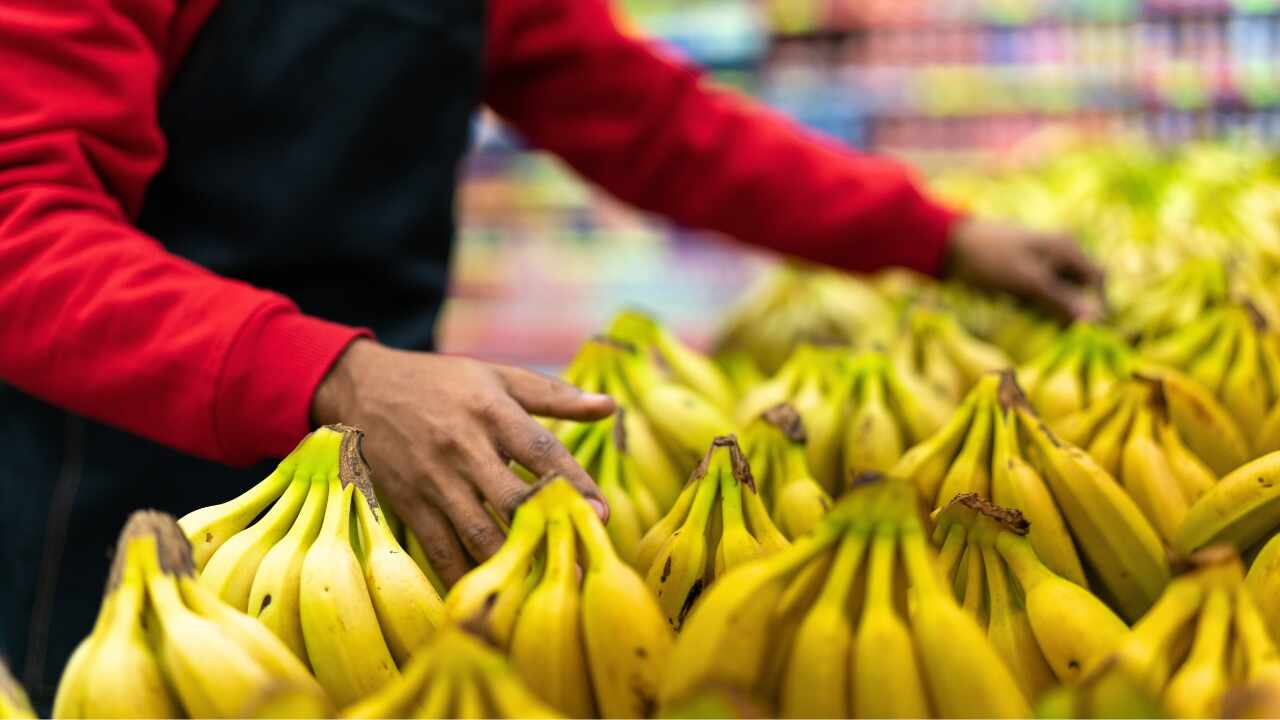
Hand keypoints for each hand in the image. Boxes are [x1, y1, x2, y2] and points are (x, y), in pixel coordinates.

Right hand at [311, 339, 614, 584]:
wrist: (362, 389)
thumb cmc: (442, 383)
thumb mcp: (497, 377)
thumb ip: (554, 396)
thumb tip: (609, 408)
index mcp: (491, 412)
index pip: (541, 451)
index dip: (574, 483)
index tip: (602, 513)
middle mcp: (463, 448)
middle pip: (514, 500)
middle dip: (550, 533)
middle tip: (582, 561)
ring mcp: (434, 481)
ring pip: (479, 533)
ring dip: (514, 562)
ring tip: (546, 585)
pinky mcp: (410, 506)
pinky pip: (442, 550)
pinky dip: (467, 576)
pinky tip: (494, 593)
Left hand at [945, 218, 1103, 319]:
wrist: (948, 244)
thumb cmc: (990, 259)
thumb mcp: (1028, 282)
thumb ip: (1061, 300)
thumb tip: (1097, 321)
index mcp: (1067, 247)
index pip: (1098, 280)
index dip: (1097, 305)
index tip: (1087, 333)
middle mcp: (1059, 251)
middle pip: (1079, 287)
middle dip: (1070, 310)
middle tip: (1055, 331)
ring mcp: (1041, 259)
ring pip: (1058, 292)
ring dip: (1050, 309)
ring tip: (1033, 321)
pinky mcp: (1024, 269)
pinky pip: (1039, 291)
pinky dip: (1034, 304)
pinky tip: (1018, 311)